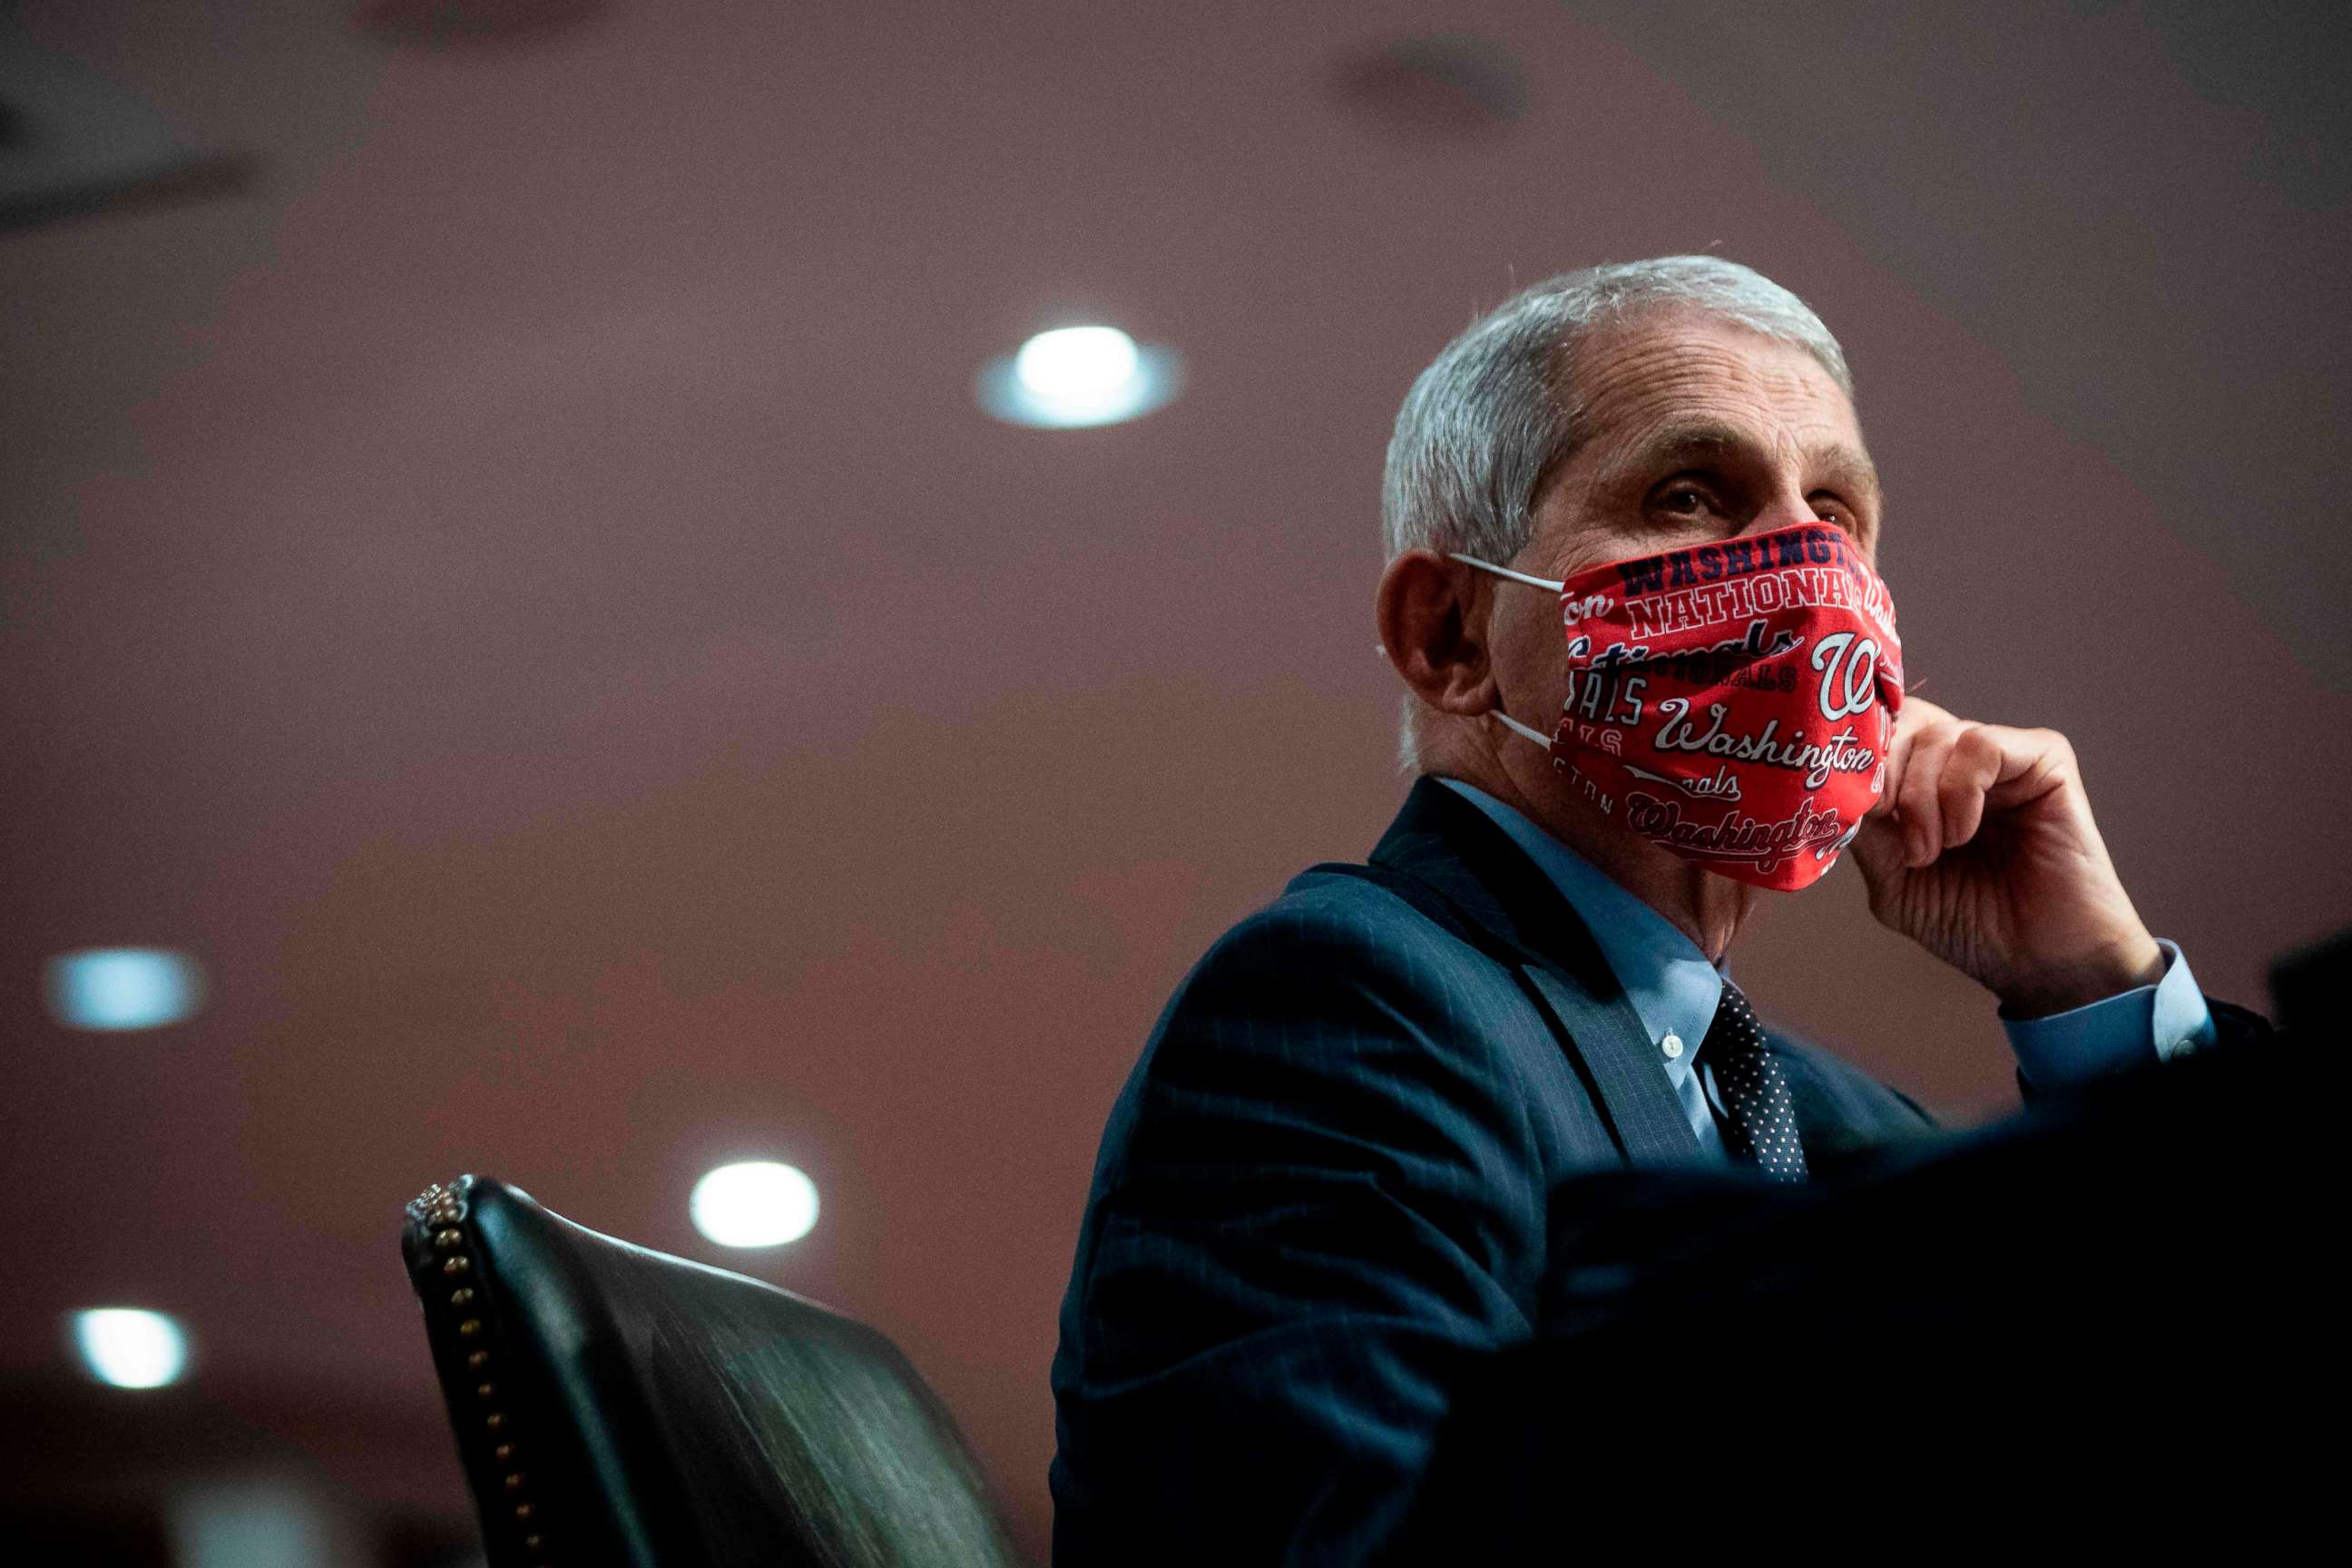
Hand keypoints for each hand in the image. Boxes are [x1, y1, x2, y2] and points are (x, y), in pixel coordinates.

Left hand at [1850, 696, 2163, 1017]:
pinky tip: (1963, 834)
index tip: (1844, 802)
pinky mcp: (2045, 759)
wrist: (2038, 961)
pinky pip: (1981, 744)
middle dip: (1880, 773)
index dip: (1853, 756)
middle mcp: (1961, 760)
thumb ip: (1863, 829)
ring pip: (1936, 734)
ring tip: (1933, 850)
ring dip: (1920, 798)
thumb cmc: (1971, 923)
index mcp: (1924, 780)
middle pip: (1902, 720)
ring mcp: (2003, 756)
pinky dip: (1960, 792)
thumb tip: (1831, 783)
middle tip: (1886, 826)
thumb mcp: (1893, 879)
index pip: (1878, 730)